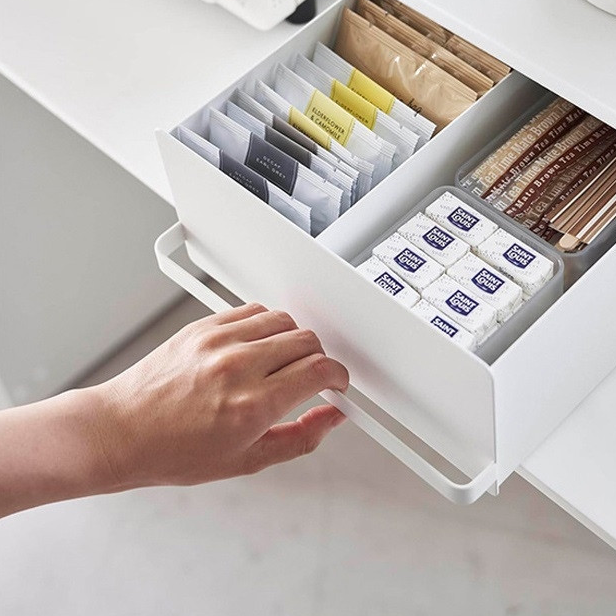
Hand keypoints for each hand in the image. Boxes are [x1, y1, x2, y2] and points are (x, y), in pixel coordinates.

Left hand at [94, 302, 348, 488]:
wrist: (121, 432)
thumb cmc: (174, 452)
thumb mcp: (247, 461)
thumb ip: (300, 438)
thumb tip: (331, 419)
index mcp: (253, 406)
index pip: (320, 371)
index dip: (338, 377)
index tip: (336, 383)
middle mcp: (238, 368)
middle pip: (308, 341)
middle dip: (319, 359)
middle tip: (309, 376)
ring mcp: (219, 342)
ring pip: (285, 320)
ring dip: (294, 339)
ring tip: (281, 361)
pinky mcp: (204, 326)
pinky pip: (254, 310)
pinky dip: (265, 326)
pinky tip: (257, 346)